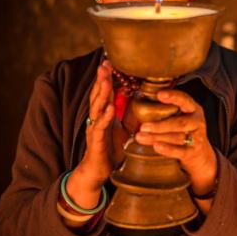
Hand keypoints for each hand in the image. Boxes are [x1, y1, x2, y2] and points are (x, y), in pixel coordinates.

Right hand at [66, 60, 114, 209]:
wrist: (98, 172)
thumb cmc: (110, 151)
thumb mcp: (123, 131)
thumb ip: (127, 117)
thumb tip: (141, 104)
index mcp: (104, 116)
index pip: (104, 93)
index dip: (106, 78)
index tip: (109, 63)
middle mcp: (97, 120)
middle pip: (98, 96)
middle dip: (101, 80)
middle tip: (104, 64)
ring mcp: (95, 130)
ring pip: (96, 108)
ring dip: (101, 94)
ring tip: (106, 80)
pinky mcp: (96, 143)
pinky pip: (99, 128)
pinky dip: (104, 118)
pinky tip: (109, 109)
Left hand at [134, 89, 216, 195]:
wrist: (200, 155)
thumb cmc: (184, 132)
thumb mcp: (181, 117)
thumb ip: (167, 112)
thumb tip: (139, 108)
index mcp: (193, 109)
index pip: (185, 100)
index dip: (173, 96)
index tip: (159, 94)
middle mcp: (197, 122)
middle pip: (179, 123)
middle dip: (159, 125)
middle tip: (143, 127)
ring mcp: (197, 138)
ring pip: (176, 137)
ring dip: (157, 137)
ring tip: (141, 137)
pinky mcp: (193, 152)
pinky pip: (179, 151)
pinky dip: (167, 149)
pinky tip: (156, 146)